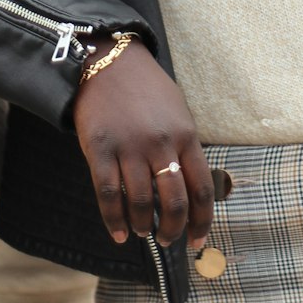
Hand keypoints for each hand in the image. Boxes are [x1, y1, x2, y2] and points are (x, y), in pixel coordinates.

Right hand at [72, 39, 214, 249]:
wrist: (109, 62)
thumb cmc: (146, 90)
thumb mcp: (177, 112)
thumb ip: (185, 147)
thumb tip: (194, 191)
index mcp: (185, 134)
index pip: (202, 188)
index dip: (202, 221)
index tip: (197, 240)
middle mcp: (161, 142)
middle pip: (175, 202)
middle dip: (173, 229)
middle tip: (168, 240)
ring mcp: (130, 147)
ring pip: (142, 203)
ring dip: (144, 225)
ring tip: (143, 230)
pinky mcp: (100, 149)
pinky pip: (109, 195)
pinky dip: (115, 221)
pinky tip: (119, 233)